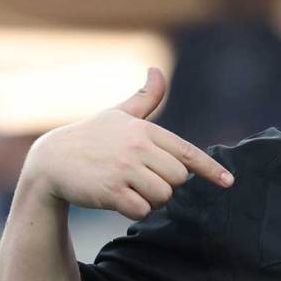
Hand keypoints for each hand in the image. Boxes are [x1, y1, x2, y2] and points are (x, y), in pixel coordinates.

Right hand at [22, 68, 233, 219]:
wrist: (51, 161)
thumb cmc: (90, 136)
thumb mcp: (118, 114)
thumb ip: (145, 98)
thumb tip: (157, 70)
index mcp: (144, 130)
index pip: (187, 152)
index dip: (210, 169)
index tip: (229, 182)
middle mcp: (137, 147)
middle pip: (178, 179)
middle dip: (165, 185)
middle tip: (141, 178)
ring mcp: (124, 169)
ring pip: (162, 197)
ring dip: (149, 199)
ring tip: (128, 187)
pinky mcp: (111, 191)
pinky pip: (142, 210)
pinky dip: (133, 210)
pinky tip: (117, 199)